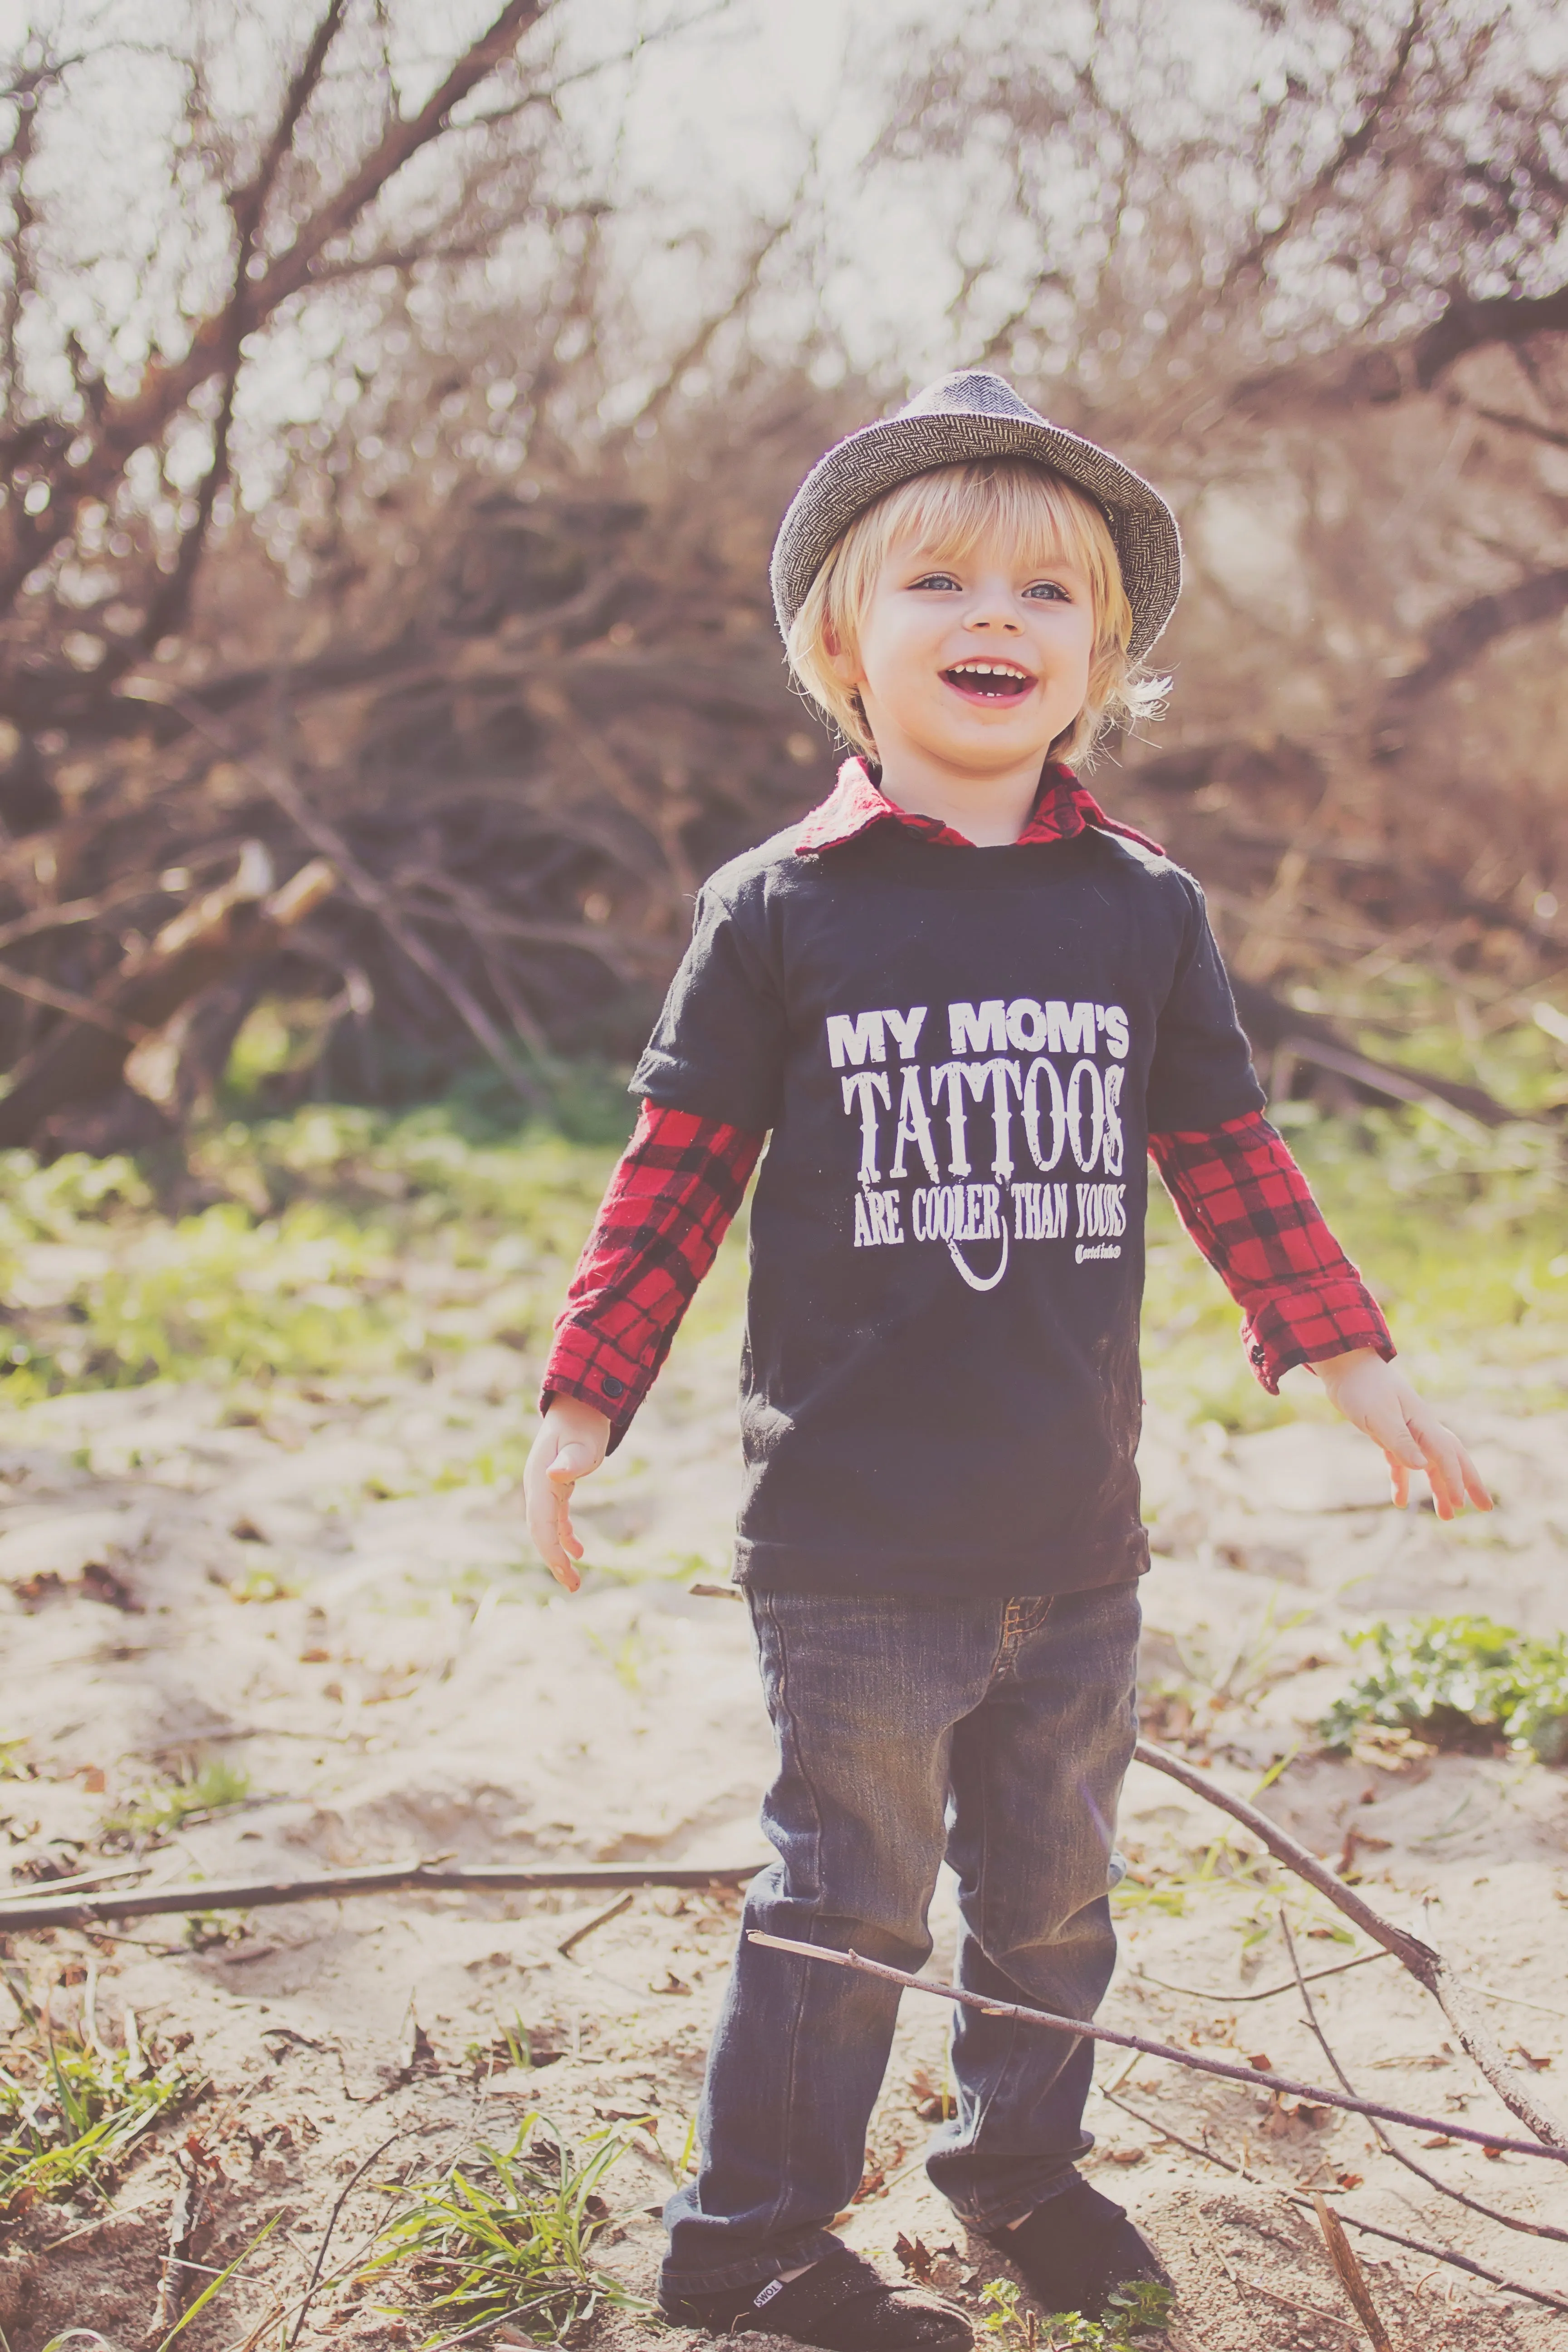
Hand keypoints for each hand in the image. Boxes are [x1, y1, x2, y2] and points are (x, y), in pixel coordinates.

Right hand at [523, 1397, 611, 1589]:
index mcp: (539, 1479)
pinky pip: (555, 1519)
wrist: (580, 1405)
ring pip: (546, 1529)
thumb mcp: (582, 1442)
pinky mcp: (555, 1488)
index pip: (541, 1523)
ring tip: (575, 1580)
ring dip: (558, 1554)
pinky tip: (580, 1551)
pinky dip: (565, 1536)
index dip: (551, 1550)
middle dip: (554, 1561)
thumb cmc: (583, 1424)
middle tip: (574, 1586)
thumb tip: (556, 1475)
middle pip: (540, 1532)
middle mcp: (537, 1487)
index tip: (566, 1571)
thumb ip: (571, 1460)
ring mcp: (544, 1488)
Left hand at [1312, 1350, 1491, 1519]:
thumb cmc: (1363, 1388)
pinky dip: (1403, 1481)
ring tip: (1446, 1516)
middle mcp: (1421, 1427)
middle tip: (1486, 1507)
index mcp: (1423, 1422)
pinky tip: (1400, 1501)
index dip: (1454, 1480)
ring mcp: (1407, 1430)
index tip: (1460, 1504)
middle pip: (1452, 1458)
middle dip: (1469, 1483)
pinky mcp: (1389, 1433)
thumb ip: (1400, 1441)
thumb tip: (1423, 1466)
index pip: (1446, 1455)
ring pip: (1430, 1464)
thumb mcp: (1379, 1416)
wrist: (1345, 1365)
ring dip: (1440, 1488)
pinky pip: (1402, 1462)